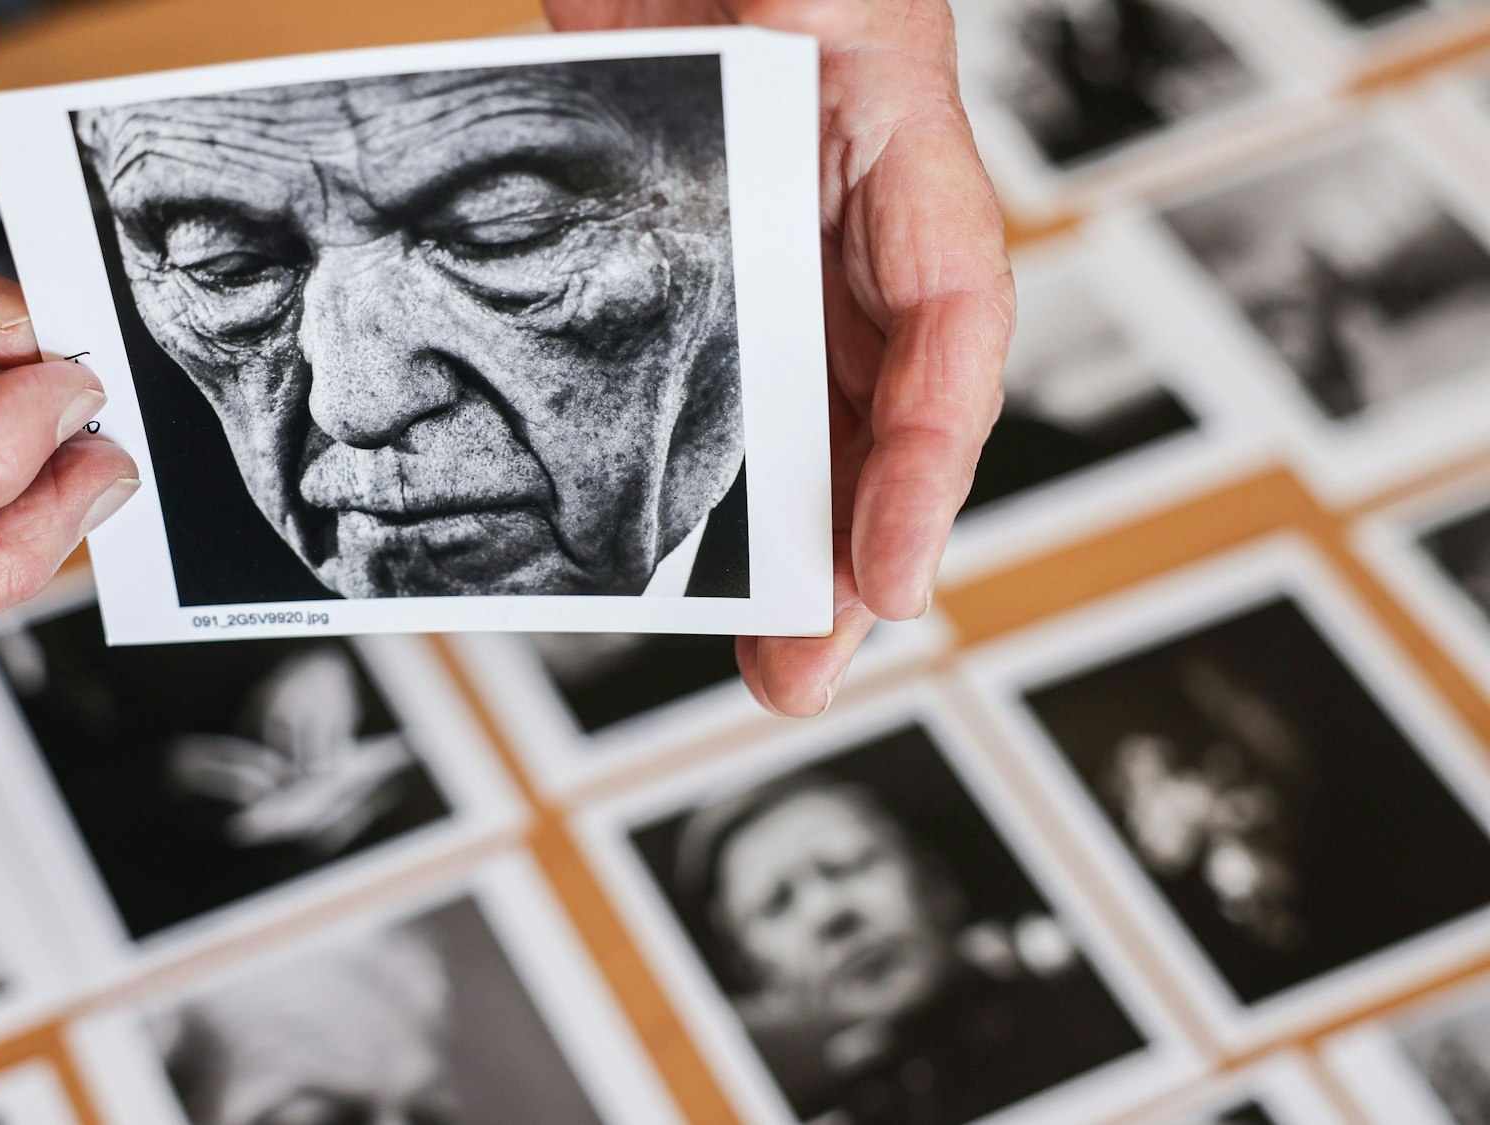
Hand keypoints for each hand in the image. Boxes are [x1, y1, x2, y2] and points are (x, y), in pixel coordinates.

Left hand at [544, 0, 1013, 715]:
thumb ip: (826, 0)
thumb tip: (805, 29)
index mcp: (902, 155)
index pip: (946, 329)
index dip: (927, 462)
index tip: (890, 574)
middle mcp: (845, 225)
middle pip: (875, 412)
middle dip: (851, 554)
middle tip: (804, 674)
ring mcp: (764, 249)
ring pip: (794, 421)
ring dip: (782, 543)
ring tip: (767, 659)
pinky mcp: (682, 263)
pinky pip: (699, 382)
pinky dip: (698, 468)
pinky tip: (669, 541)